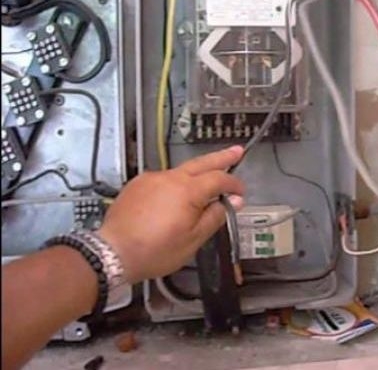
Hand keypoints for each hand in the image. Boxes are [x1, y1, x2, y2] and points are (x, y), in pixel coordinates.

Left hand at [98, 146, 244, 283]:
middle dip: (221, 157)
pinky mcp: (137, 185)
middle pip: (201, 163)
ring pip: (181, 171)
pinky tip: (177, 195)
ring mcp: (151, 179)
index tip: (241, 192)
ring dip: (197, 172)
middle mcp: (169, 178)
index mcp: (187, 190)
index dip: (233, 184)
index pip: (219, 179)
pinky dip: (175, 182)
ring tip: (208, 178)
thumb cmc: (154, 250)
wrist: (113, 252)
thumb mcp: (193, 239)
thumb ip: (215, 216)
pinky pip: (163, 179)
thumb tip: (231, 201)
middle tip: (236, 150)